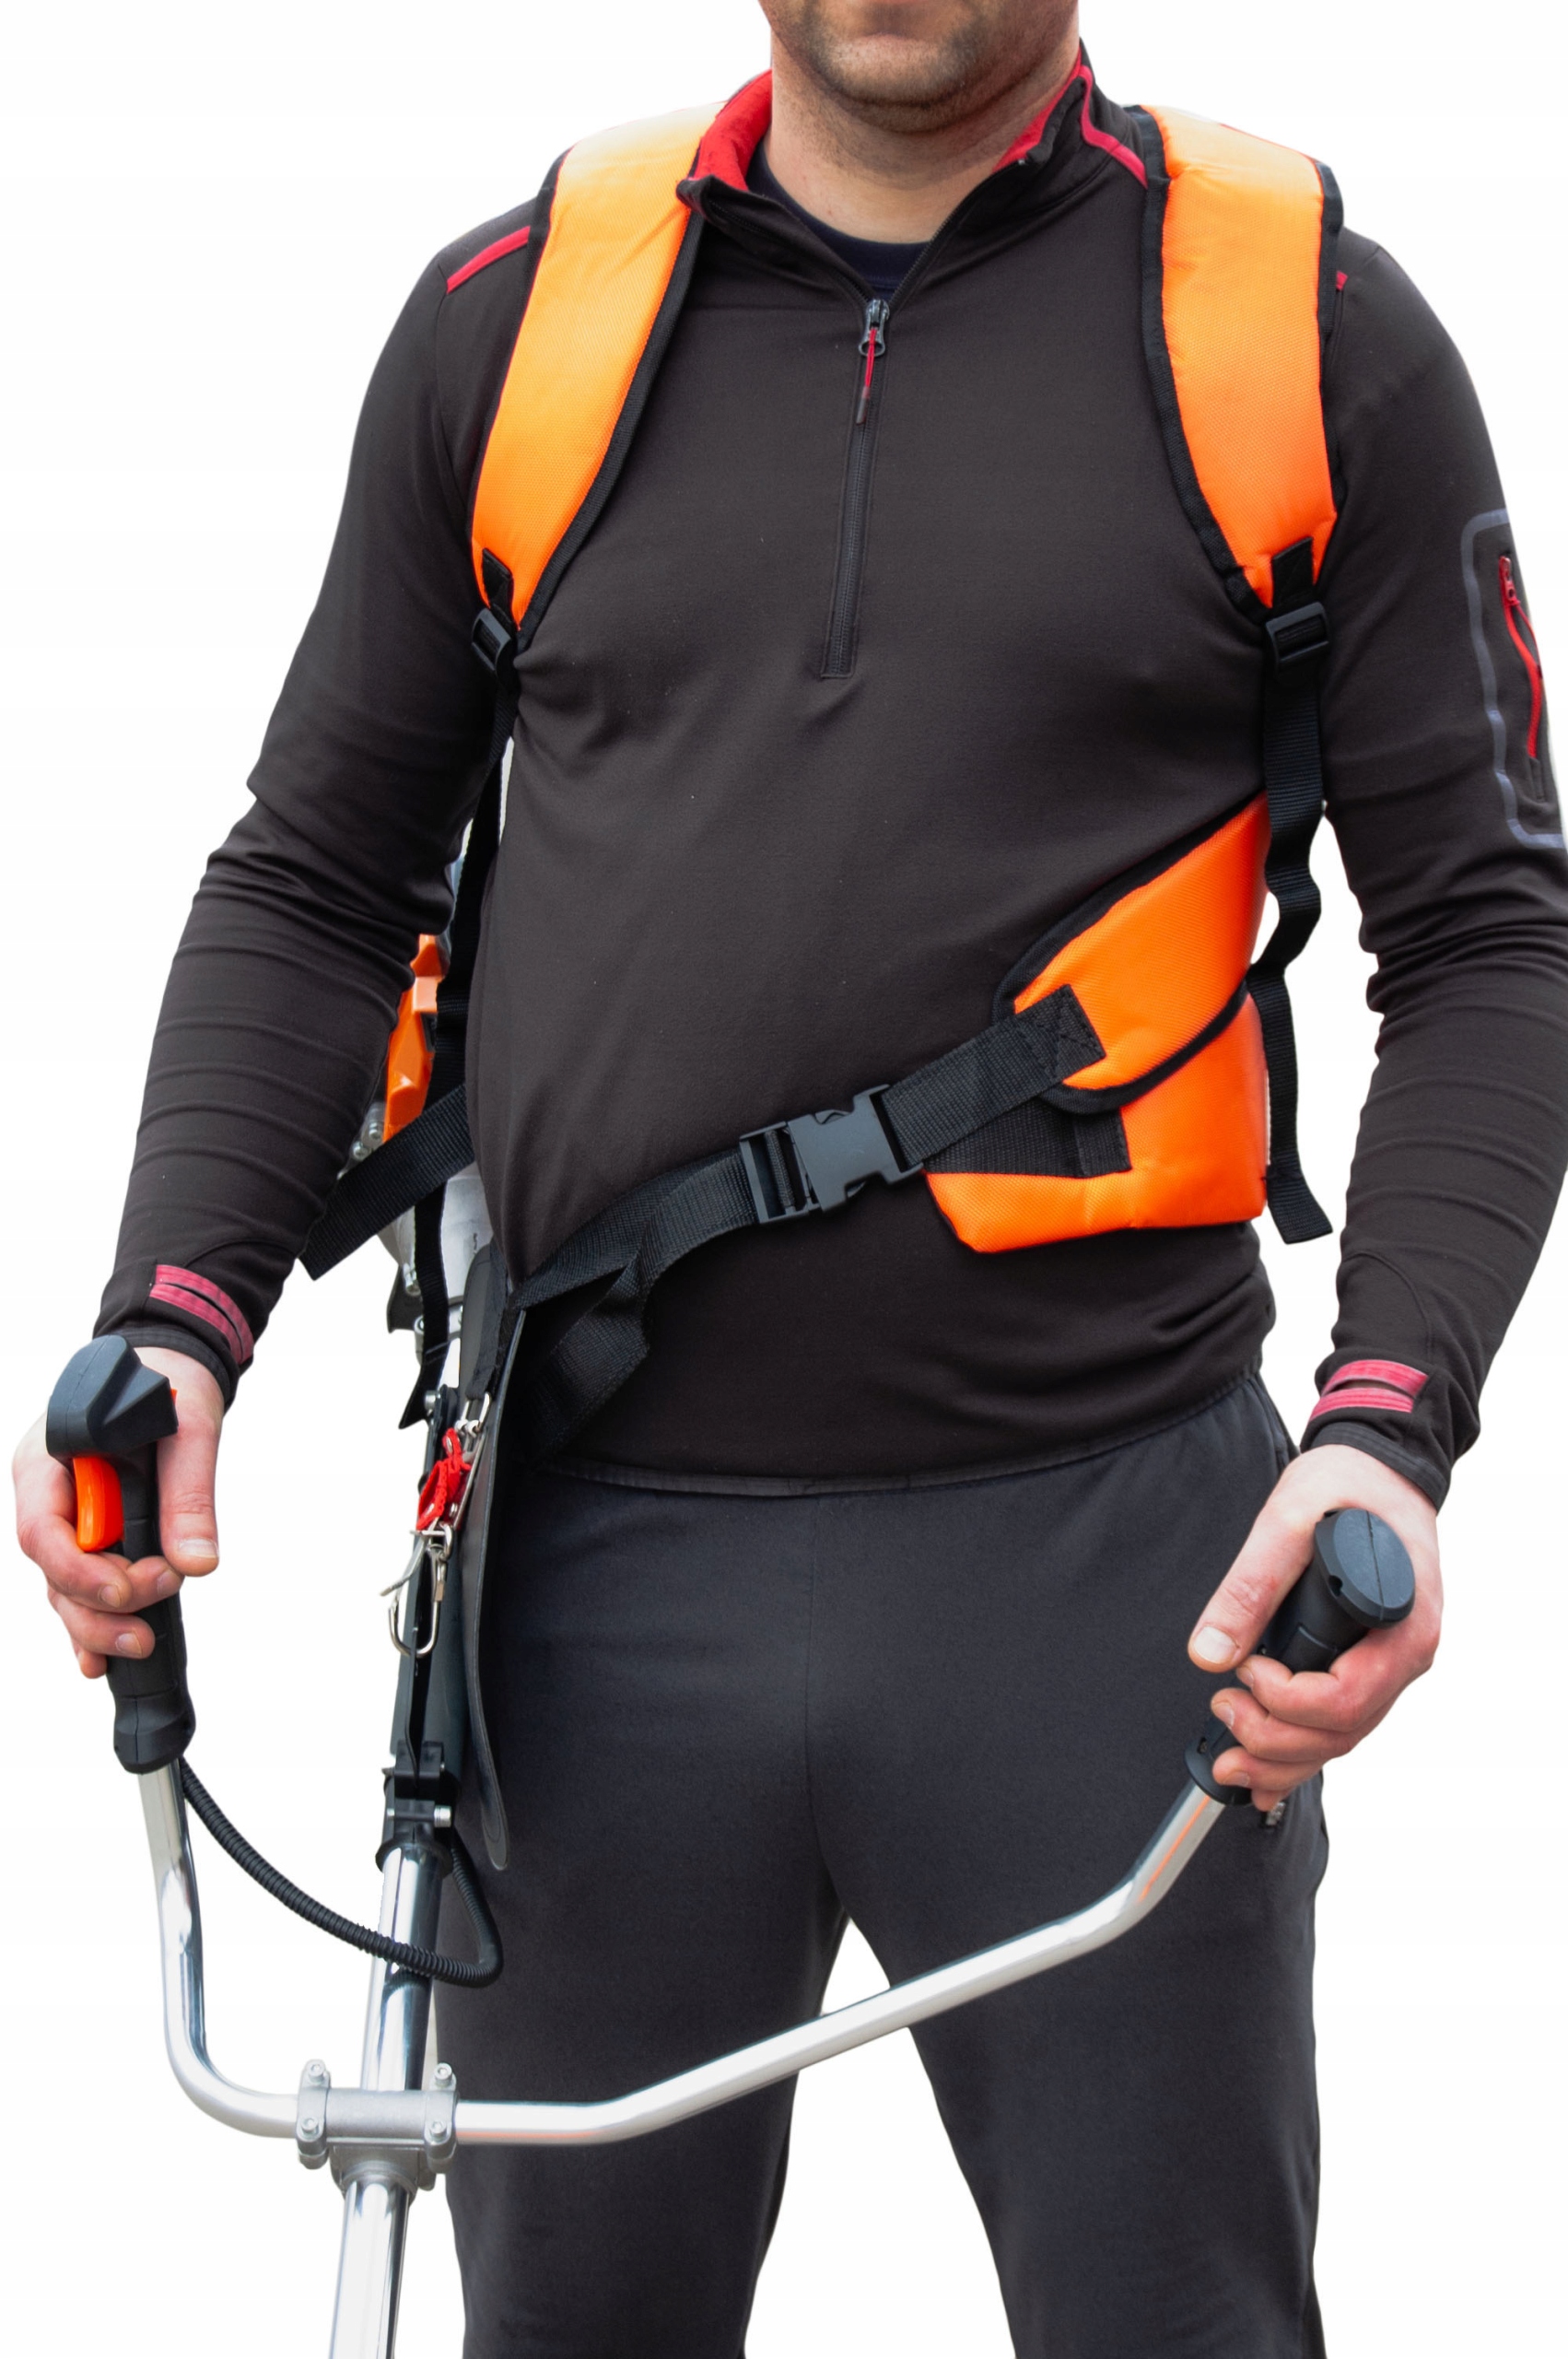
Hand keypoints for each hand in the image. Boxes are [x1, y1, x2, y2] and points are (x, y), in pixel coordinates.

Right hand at [13, 1346, 223, 1677]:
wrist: (170, 1368)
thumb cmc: (170, 1385)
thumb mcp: (190, 1430)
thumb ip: (188, 1493)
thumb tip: (198, 1564)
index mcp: (50, 1460)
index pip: (42, 1531)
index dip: (79, 1572)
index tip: (127, 1589)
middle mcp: (47, 1494)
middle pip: (53, 1571)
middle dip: (96, 1610)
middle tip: (147, 1629)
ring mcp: (63, 1517)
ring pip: (64, 1586)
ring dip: (98, 1623)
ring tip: (141, 1645)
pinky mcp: (89, 1533)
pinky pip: (81, 1582)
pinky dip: (93, 1619)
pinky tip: (102, 1659)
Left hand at [1186, 1443, 1440, 1813]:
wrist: (1381, 1468)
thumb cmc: (1348, 1487)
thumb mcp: (1288, 1522)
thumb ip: (1249, 1587)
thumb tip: (1208, 1652)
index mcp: (1403, 1627)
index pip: (1345, 1699)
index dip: (1285, 1702)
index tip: (1243, 1671)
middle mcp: (1406, 1655)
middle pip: (1343, 1730)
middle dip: (1275, 1744)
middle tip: (1220, 1718)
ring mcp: (1391, 1663)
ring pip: (1342, 1736)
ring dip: (1283, 1759)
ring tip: (1229, 1763)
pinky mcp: (1371, 1662)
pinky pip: (1341, 1720)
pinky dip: (1300, 1748)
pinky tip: (1263, 1768)